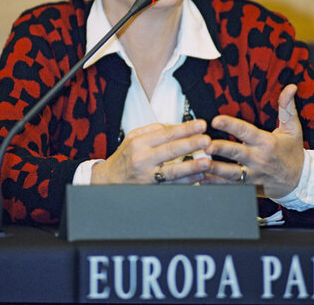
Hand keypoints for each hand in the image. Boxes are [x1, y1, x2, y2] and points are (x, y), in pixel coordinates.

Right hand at [91, 119, 211, 184]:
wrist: (107, 181)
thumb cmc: (124, 157)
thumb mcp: (132, 138)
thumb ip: (153, 130)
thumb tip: (175, 126)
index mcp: (139, 142)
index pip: (166, 133)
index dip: (185, 129)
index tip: (200, 125)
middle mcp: (142, 158)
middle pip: (170, 150)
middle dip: (190, 144)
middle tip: (206, 139)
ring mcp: (146, 176)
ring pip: (172, 171)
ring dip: (191, 166)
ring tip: (206, 162)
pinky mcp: (150, 189)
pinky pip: (171, 185)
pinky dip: (186, 181)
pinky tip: (198, 177)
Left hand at [201, 84, 304, 198]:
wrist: (299, 182)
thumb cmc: (293, 153)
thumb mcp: (293, 129)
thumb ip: (287, 107)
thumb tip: (290, 88)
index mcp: (266, 142)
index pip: (246, 131)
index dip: (231, 125)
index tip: (216, 120)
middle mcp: (258, 158)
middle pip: (236, 153)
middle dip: (220, 149)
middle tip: (205, 145)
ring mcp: (253, 174)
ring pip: (231, 173)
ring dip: (214, 168)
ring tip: (200, 163)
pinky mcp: (248, 187)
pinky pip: (230, 186)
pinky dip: (215, 184)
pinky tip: (201, 180)